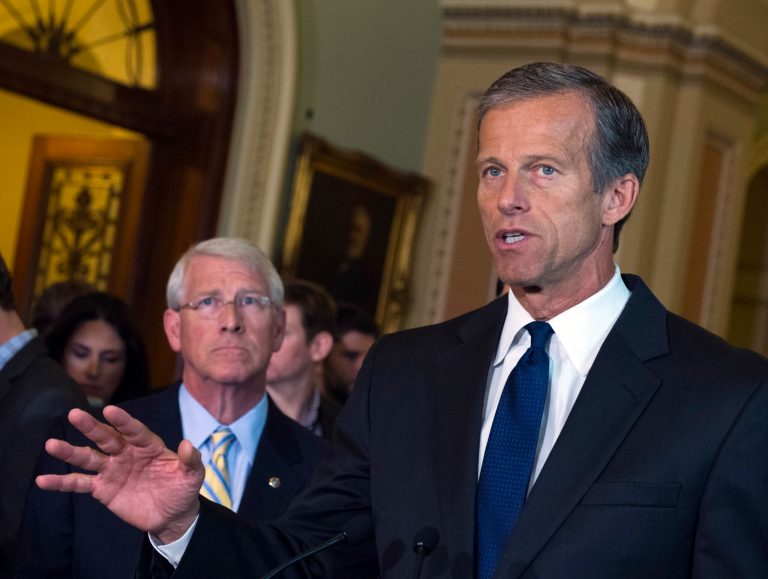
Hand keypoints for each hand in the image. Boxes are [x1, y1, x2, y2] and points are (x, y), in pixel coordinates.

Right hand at [37, 406, 203, 543]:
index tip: (110, 410)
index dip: (123, 421)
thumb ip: (190, 460)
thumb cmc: (183, 489)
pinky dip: (62, 482)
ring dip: (70, 452)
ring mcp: (113, 469)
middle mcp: (127, 453)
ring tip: (51, 445)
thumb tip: (187, 444)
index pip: (134, 430)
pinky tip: (43, 480)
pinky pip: (79, 483)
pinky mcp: (103, 488)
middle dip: (91, 427)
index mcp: (148, 446)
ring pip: (88, 457)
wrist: (172, 516)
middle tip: (74, 414)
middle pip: (106, 438)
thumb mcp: (193, 476)